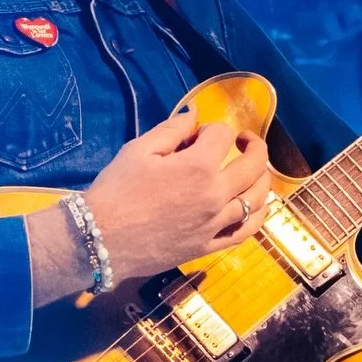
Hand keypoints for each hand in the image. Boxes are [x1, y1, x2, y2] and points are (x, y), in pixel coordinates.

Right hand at [86, 112, 272, 283]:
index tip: (198, 134)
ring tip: (253, 171)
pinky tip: (256, 206)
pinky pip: (245, 232)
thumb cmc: (116, 190)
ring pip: (257, 199)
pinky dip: (257, 216)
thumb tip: (195, 115)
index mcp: (199, 166)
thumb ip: (173, 130)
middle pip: (253, 165)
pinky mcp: (209, 246)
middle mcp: (215, 195)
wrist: (100, 239)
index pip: (223, 136)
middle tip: (244, 141)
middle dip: (253, 146)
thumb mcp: (139, 150)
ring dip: (260, 178)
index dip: (212, 128)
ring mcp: (215, 224)